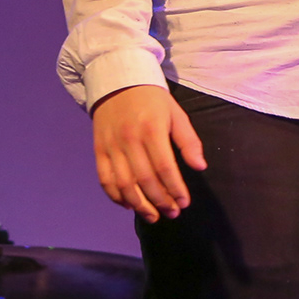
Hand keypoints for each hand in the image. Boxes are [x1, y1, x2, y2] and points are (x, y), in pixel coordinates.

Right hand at [91, 84, 206, 222]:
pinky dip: (116, 196)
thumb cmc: (153, 100)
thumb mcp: (177, 114)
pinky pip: (104, 179)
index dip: (175, 188)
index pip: (165, 168)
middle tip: (173, 213)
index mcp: (152, 130)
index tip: (184, 203)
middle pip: (144, 180)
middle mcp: (129, 140)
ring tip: (154, 216)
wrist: (117, 82)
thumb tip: (200, 166)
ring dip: (139, 204)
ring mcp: (111, 146)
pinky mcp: (98, 150)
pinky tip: (129, 205)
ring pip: (123, 184)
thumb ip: (189, 141)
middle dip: (160, 201)